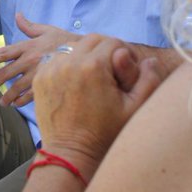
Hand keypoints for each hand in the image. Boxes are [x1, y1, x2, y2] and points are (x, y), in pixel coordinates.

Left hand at [0, 13, 76, 106]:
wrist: (88, 51)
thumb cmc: (66, 39)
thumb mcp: (47, 30)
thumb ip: (29, 26)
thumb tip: (18, 15)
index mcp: (27, 46)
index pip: (2, 53)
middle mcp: (30, 60)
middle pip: (5, 73)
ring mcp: (38, 73)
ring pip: (17, 87)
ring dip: (7, 95)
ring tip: (1, 102)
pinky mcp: (48, 83)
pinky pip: (31, 95)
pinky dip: (22, 100)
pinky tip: (16, 104)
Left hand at [33, 33, 163, 162]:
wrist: (71, 152)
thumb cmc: (105, 133)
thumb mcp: (134, 108)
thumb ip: (148, 80)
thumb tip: (151, 60)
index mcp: (93, 67)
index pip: (113, 42)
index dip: (125, 51)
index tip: (127, 66)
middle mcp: (69, 63)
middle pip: (92, 39)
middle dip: (105, 49)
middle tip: (112, 68)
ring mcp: (51, 69)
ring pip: (73, 47)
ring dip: (86, 54)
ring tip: (95, 74)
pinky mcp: (40, 78)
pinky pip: (57, 58)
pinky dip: (68, 63)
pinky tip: (77, 79)